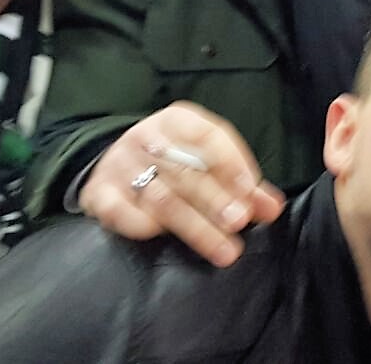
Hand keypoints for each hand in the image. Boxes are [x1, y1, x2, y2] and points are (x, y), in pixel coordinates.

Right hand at [79, 101, 284, 266]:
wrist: (110, 163)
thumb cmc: (171, 162)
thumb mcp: (203, 161)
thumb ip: (240, 184)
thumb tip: (271, 208)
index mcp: (175, 121)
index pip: (207, 135)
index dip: (231, 162)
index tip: (251, 191)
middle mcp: (145, 137)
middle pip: (185, 170)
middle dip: (216, 199)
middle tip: (239, 222)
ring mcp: (119, 165)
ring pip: (161, 197)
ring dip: (195, 226)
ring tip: (224, 248)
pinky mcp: (98, 193)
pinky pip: (121, 211)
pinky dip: (142, 224)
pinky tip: (162, 236)